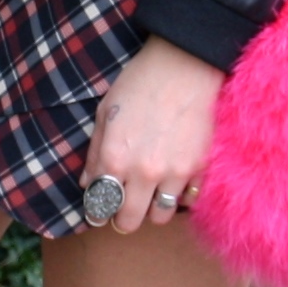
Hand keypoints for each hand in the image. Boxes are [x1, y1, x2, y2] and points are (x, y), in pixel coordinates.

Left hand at [83, 36, 222, 234]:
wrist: (185, 65)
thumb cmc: (140, 83)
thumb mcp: (105, 113)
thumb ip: (94, 153)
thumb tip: (88, 184)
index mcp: (114, 158)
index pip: (100, 205)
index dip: (97, 213)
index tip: (100, 212)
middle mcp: (143, 172)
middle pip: (129, 221)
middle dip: (123, 219)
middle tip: (124, 210)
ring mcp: (174, 173)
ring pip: (160, 217)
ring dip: (152, 210)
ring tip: (151, 195)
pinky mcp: (200, 168)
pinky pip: (188, 201)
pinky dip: (179, 197)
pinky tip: (174, 181)